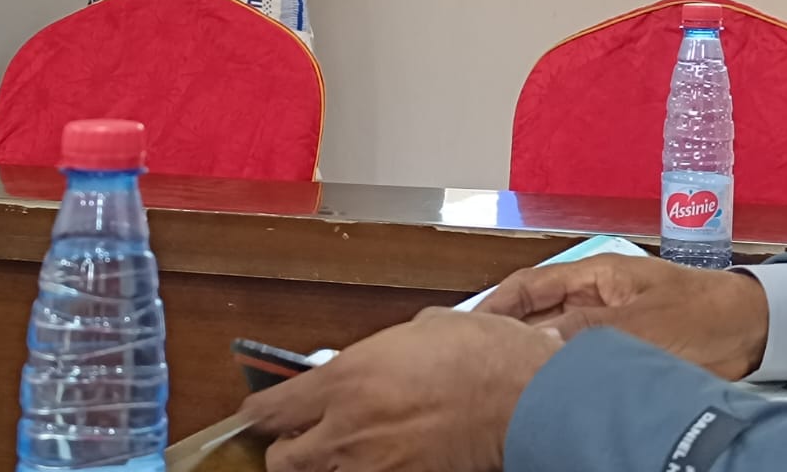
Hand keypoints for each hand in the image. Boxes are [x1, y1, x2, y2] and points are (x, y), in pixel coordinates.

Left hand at [240, 308, 561, 471]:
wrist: (526, 399)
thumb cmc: (484, 357)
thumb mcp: (428, 328)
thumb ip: (389, 347)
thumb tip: (383, 355)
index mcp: (347, 379)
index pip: (270, 409)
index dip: (260, 411)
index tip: (260, 411)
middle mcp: (348, 430)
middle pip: (282, 460)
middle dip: (288, 450)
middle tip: (303, 438)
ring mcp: (373, 468)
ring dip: (325, 466)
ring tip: (347, 452)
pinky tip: (385, 460)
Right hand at [477, 254, 768, 379]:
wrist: (753, 333)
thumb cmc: (704, 315)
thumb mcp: (637, 324)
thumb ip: (582, 333)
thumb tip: (532, 345)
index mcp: (595, 276)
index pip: (528, 286)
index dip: (494, 306)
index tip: (465, 329)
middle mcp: (594, 298)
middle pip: (534, 316)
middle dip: (505, 339)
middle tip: (476, 365)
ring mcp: (606, 326)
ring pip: (554, 345)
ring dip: (533, 362)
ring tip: (503, 386)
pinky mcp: (621, 353)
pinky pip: (578, 364)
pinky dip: (560, 378)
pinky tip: (547, 398)